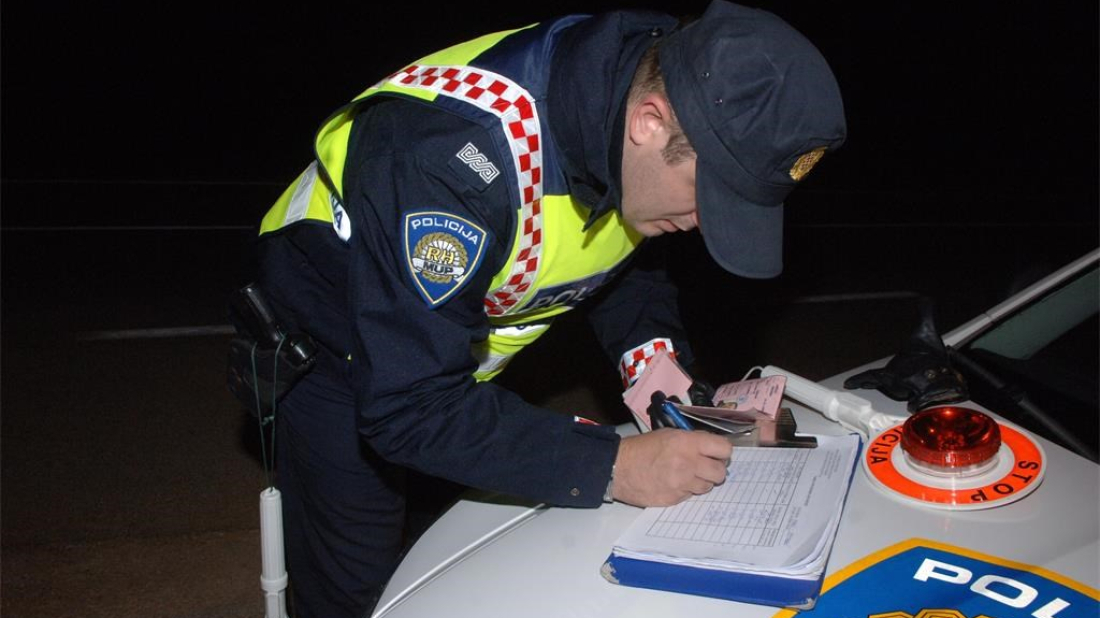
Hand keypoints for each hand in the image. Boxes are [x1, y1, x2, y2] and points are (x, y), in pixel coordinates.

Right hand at [611, 429, 731, 506]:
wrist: (619, 468)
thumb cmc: (643, 448)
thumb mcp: (669, 435)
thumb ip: (693, 440)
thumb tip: (713, 448)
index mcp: (688, 443)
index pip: (724, 449)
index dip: (722, 451)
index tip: (717, 453)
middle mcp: (689, 463)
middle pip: (720, 472)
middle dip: (715, 469)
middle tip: (705, 466)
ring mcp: (682, 483)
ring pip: (708, 486)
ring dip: (701, 481)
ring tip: (686, 474)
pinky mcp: (675, 498)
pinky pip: (691, 495)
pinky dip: (686, 490)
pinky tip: (674, 483)